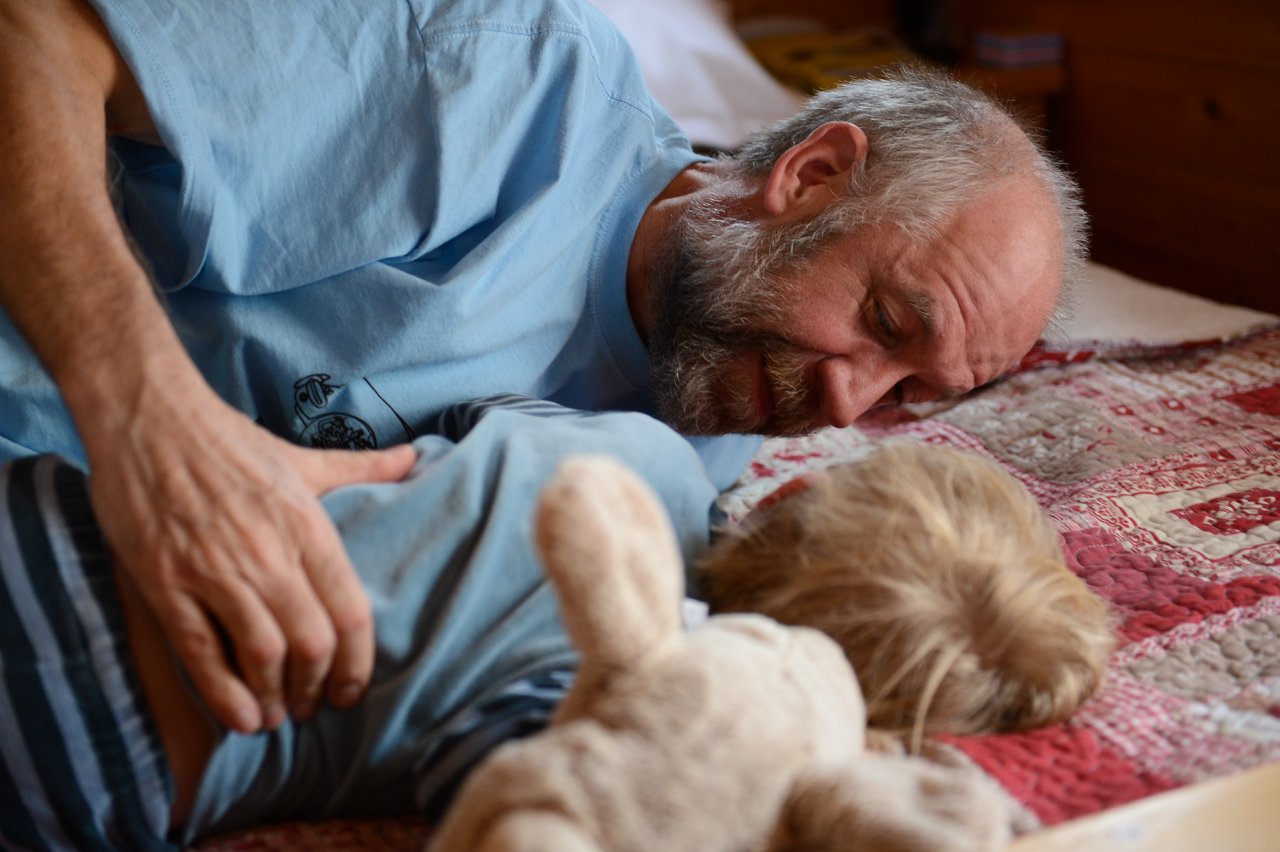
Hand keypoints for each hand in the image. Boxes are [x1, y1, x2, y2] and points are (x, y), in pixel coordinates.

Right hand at [86, 392, 416, 732]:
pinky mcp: (166, 583)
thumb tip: (414, 459)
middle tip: (314, 706)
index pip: (350, 611)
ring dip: (273, 697)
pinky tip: (239, 717)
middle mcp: (269, 554)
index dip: (358, 662)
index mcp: (308, 526)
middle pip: (312, 643)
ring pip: (261, 654)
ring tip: (276, 715)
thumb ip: (360, 468)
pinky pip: (200, 651)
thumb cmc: (229, 439)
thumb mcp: (301, 457)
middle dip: (318, 687)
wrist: (149, 416)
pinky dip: (222, 693)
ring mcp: (215, 571)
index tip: (355, 689)